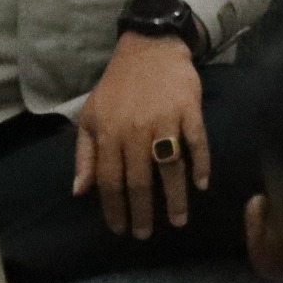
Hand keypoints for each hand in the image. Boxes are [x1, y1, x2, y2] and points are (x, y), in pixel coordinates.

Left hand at [74, 34, 208, 239]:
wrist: (149, 47)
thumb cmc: (117, 85)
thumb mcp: (90, 116)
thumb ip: (85, 154)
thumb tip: (80, 191)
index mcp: (108, 133)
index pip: (110, 180)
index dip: (115, 208)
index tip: (121, 230)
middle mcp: (135, 131)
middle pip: (140, 180)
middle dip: (143, 212)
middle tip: (147, 235)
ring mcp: (165, 121)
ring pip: (170, 167)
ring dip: (175, 197)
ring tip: (179, 220)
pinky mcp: (190, 110)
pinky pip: (197, 142)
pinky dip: (201, 164)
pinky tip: (202, 184)